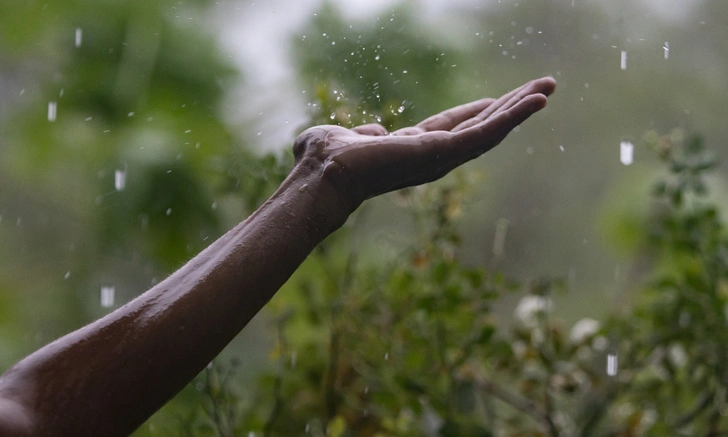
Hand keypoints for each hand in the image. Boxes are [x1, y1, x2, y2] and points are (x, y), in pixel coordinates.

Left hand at [293, 77, 555, 213]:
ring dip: (521, 108)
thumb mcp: (342, 138)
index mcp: (412, 148)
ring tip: (549, 88)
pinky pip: (487, 132)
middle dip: (510, 107)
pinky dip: (514, 116)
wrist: (322, 175)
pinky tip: (537, 100)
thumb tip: (368, 132)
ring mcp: (441, 156)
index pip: (452, 127)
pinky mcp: (445, 153)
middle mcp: (432, 155)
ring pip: (490, 129)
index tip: (496, 100)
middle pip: (480, 127)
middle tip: (542, 88)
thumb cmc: (323, 162)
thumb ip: (358, 134)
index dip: (475, 112)